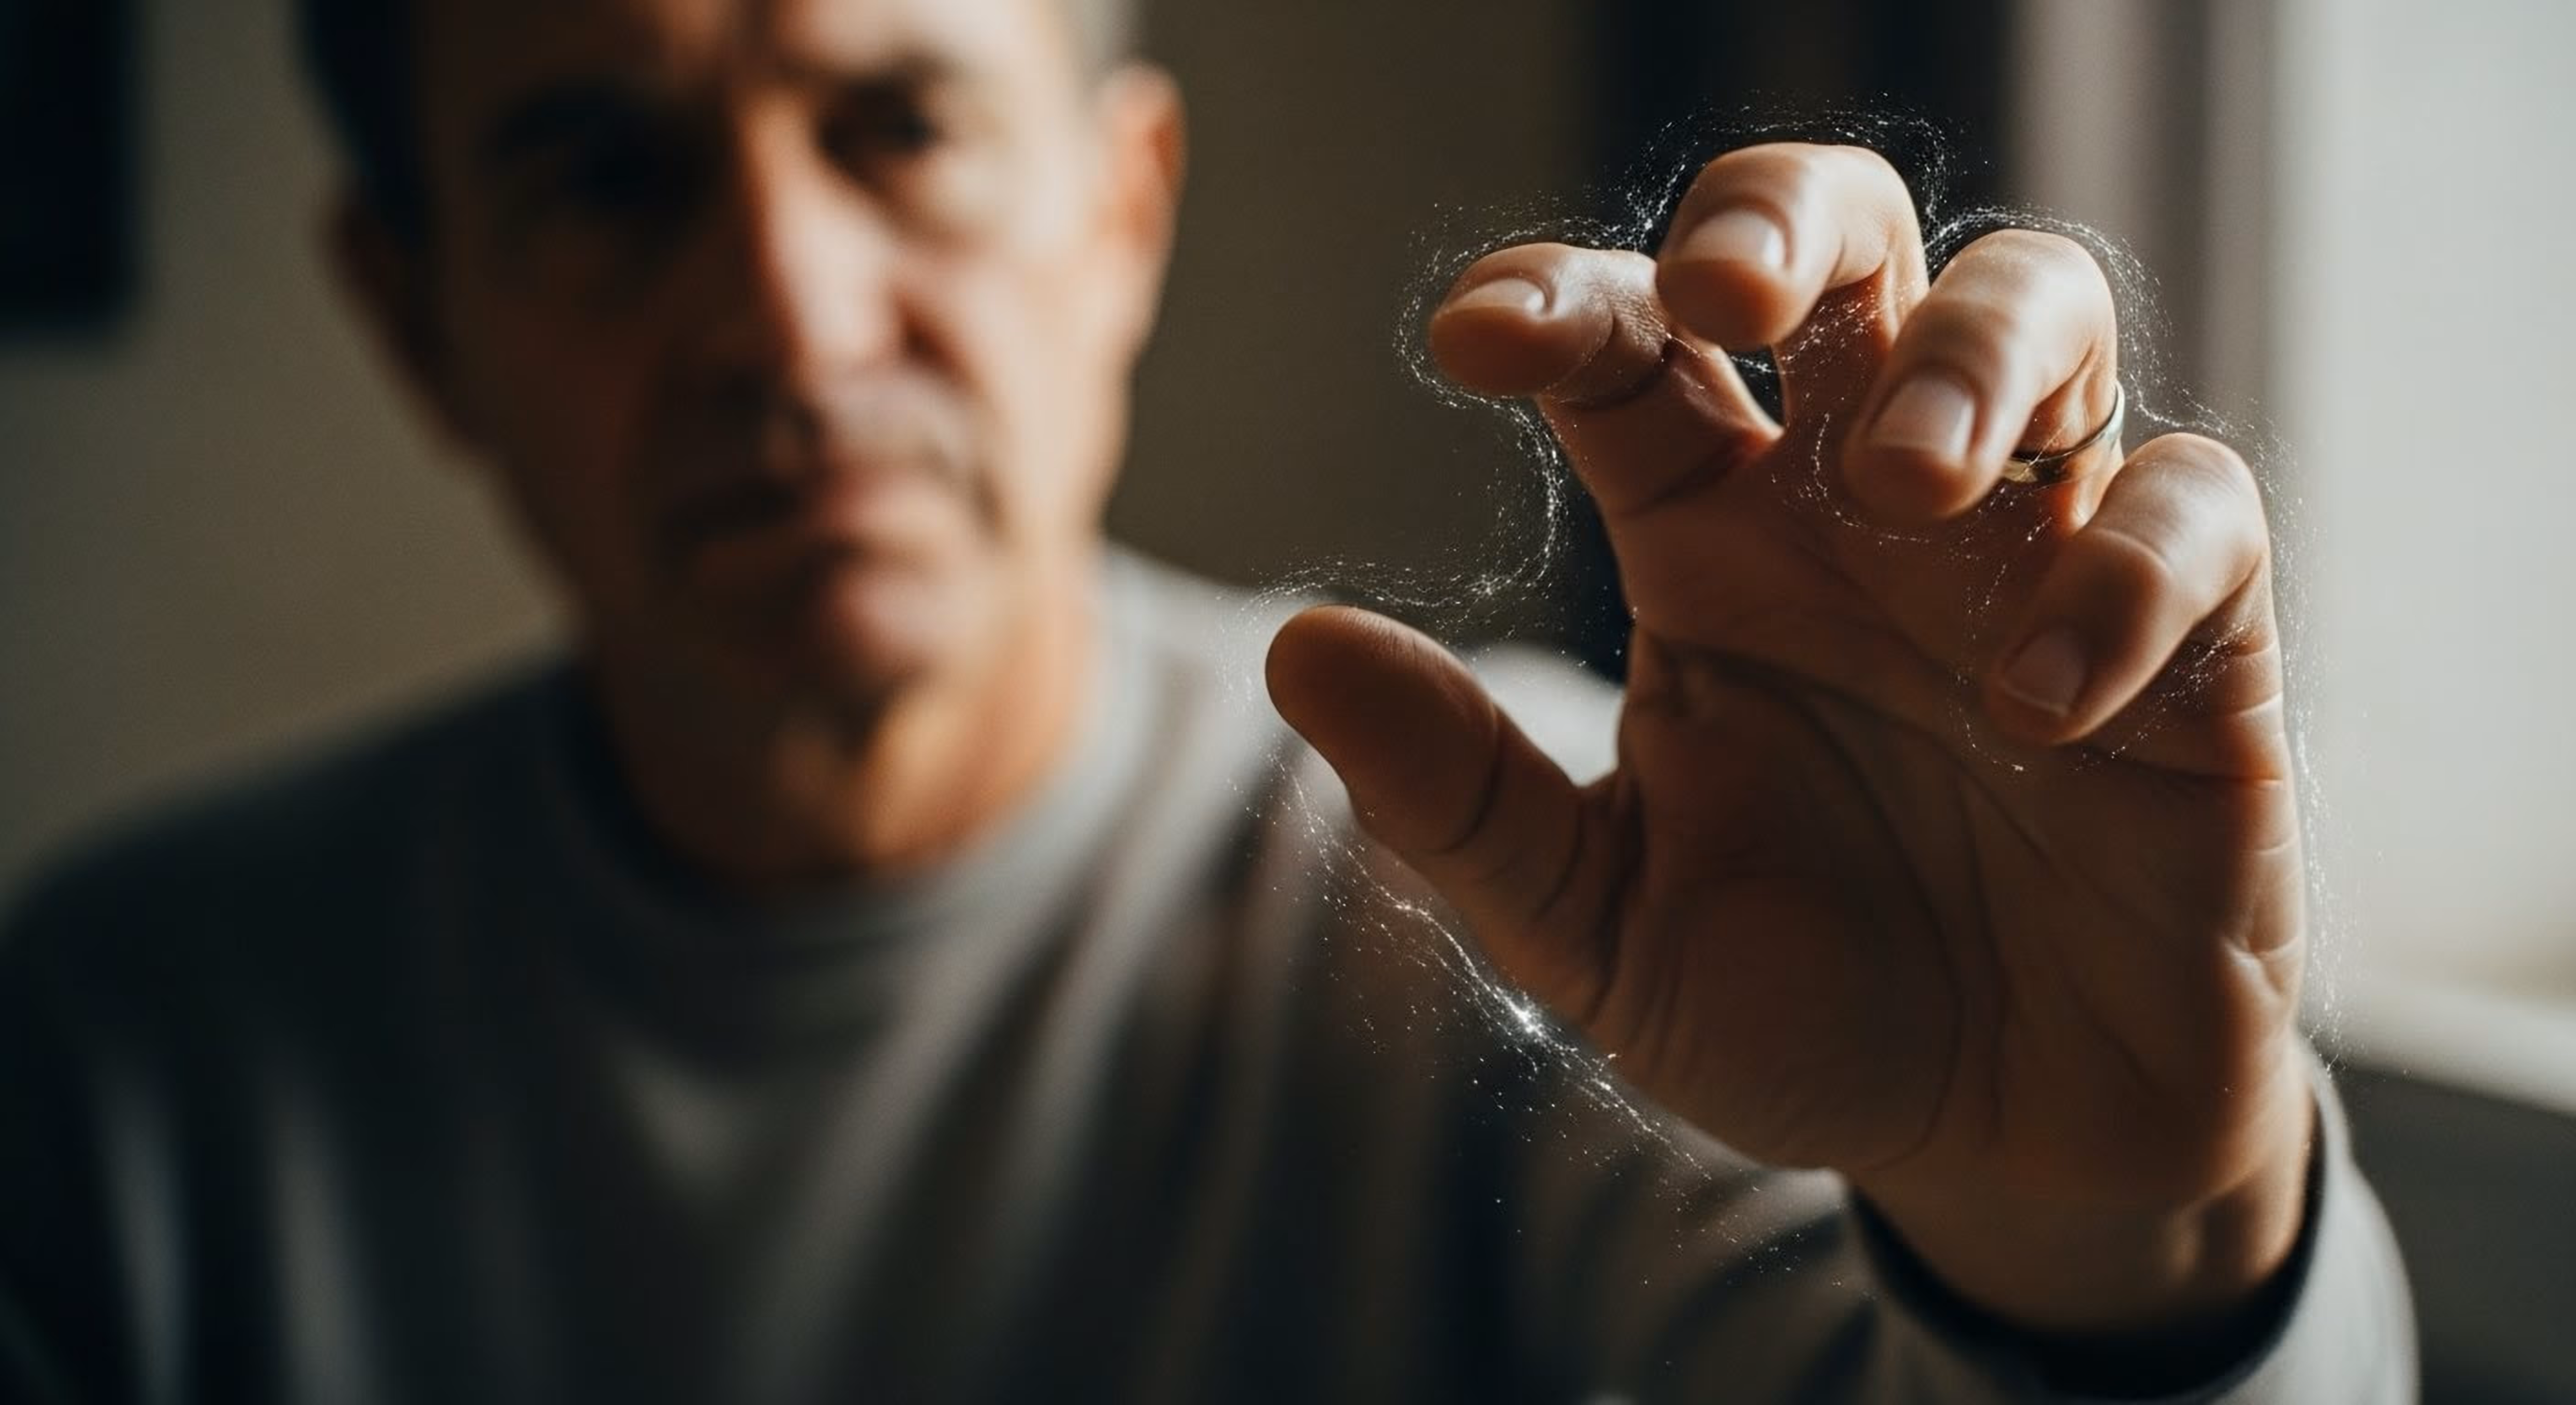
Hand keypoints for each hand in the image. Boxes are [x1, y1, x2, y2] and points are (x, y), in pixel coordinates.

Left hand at [1265, 144, 2313, 1346]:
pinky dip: (2123, 570)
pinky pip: (2196, 514)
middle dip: (1788, 221)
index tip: (1471, 343)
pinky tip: (2037, 701)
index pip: (1633, 349)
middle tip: (1726, 294)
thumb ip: (1459, 801)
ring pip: (2042, 309)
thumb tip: (1295, 649)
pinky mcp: (2194, 641)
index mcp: (1713, 540)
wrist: (1993, 1148)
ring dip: (1968, 355)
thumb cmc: (1792, 1013)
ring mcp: (2035, 554)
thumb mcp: (1594, 931)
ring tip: (1898, 481)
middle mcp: (1867, 512)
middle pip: (1850, 244)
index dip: (1559, 301)